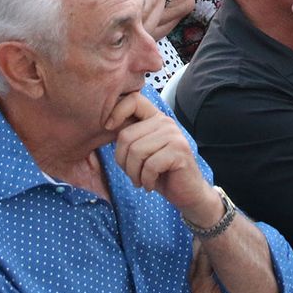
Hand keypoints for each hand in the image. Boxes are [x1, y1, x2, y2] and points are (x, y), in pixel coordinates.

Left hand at [106, 91, 215, 218]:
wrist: (187, 192)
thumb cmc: (160, 173)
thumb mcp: (141, 151)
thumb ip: (130, 136)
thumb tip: (106, 124)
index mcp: (155, 117)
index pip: (133, 99)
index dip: (116, 111)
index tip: (108, 128)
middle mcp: (165, 122)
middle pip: (126, 135)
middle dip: (122, 161)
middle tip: (132, 174)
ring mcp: (174, 135)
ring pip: (136, 151)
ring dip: (134, 173)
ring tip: (141, 180)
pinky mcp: (179, 151)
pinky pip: (150, 166)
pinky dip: (146, 180)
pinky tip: (151, 185)